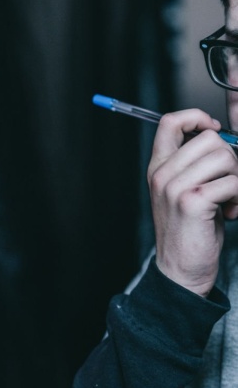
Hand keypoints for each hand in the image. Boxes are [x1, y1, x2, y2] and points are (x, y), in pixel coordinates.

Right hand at [148, 109, 237, 296]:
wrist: (180, 269)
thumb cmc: (189, 230)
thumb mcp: (183, 190)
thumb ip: (195, 164)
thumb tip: (223, 138)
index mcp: (158, 167)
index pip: (170, 122)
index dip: (197, 118)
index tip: (214, 131)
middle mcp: (162, 174)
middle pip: (209, 139)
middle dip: (231, 159)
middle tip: (229, 182)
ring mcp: (175, 187)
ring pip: (225, 157)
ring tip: (230, 200)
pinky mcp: (193, 201)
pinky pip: (233, 182)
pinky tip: (231, 213)